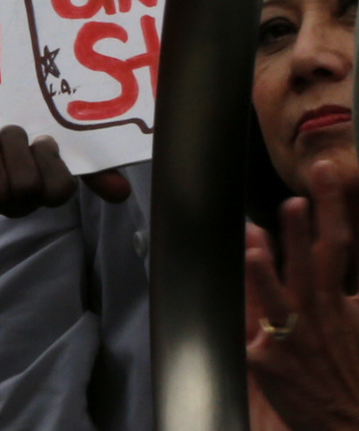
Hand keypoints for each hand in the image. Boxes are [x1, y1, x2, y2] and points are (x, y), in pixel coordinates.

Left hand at [0, 126, 132, 213]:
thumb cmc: (15, 142)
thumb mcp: (53, 148)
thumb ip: (90, 166)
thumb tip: (122, 192)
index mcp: (42, 190)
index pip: (60, 191)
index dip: (50, 163)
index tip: (41, 141)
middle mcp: (15, 201)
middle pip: (25, 186)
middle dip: (14, 148)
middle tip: (6, 132)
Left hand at [247, 156, 358, 429]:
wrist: (349, 425)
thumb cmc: (346, 373)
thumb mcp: (353, 322)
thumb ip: (339, 287)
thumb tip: (323, 261)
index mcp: (339, 303)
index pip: (337, 245)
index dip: (332, 207)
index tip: (324, 174)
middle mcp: (318, 314)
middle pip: (311, 263)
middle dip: (303, 227)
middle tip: (296, 196)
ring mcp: (291, 337)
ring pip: (278, 298)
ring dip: (269, 270)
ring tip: (256, 242)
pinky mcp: (266, 360)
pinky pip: (247, 329)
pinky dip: (243, 309)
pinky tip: (232, 291)